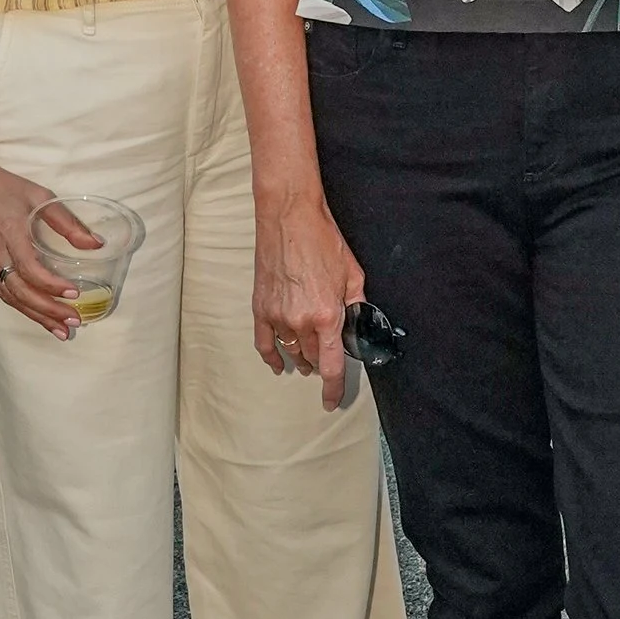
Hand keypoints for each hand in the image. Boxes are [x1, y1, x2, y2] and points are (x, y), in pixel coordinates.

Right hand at [0, 161, 97, 340]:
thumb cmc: (2, 188)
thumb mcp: (38, 196)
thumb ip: (67, 222)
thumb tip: (96, 243)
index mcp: (10, 235)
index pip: (30, 270)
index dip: (52, 286)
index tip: (74, 294)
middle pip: (22, 292)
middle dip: (49, 310)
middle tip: (74, 321)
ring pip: (12, 298)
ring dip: (37, 316)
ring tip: (60, 330)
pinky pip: (2, 293)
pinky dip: (21, 307)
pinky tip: (37, 315)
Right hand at [252, 183, 362, 407]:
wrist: (289, 217)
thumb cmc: (323, 241)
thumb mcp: (352, 274)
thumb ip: (357, 305)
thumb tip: (359, 326)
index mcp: (327, 315)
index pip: (331, 366)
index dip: (333, 389)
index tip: (332, 401)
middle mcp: (301, 321)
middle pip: (310, 358)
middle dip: (320, 363)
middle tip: (326, 360)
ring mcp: (277, 316)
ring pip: (290, 352)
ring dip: (300, 359)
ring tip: (305, 363)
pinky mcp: (260, 307)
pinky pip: (264, 343)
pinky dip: (271, 357)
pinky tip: (277, 364)